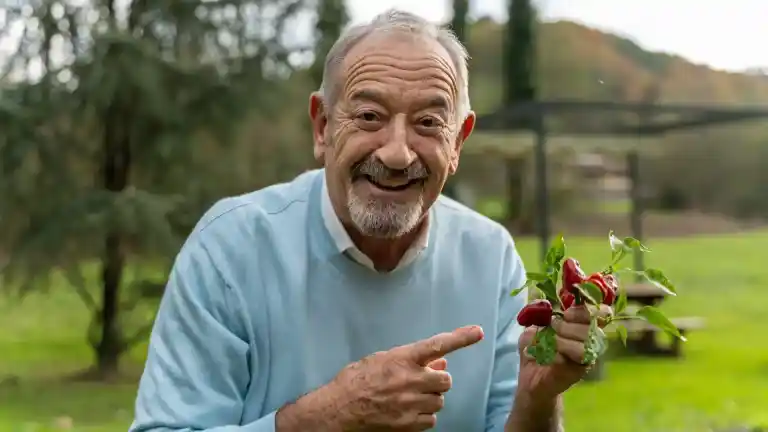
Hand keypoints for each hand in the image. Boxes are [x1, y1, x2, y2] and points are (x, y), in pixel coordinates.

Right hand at [327, 325, 483, 430]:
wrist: (338, 409)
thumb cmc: (355, 380)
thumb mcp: (380, 360)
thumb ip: (410, 360)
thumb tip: (438, 363)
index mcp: (402, 358)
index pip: (437, 345)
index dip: (460, 338)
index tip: (478, 332)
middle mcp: (411, 379)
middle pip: (446, 381)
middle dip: (437, 381)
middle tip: (421, 382)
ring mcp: (411, 403)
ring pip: (439, 401)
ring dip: (429, 399)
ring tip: (409, 398)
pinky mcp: (409, 424)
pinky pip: (431, 419)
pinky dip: (423, 416)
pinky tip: (407, 412)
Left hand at [517, 304, 612, 400]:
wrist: (530, 378)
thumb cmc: (535, 350)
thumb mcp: (531, 328)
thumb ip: (537, 315)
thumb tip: (543, 304)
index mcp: (582, 326)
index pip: (600, 313)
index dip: (586, 310)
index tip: (566, 314)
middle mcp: (589, 340)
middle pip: (592, 328)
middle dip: (568, 326)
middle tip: (553, 328)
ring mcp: (587, 357)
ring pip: (586, 345)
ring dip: (564, 341)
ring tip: (551, 342)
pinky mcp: (580, 371)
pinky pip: (576, 360)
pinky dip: (559, 355)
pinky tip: (548, 356)